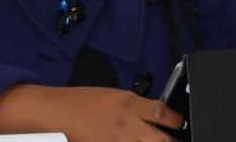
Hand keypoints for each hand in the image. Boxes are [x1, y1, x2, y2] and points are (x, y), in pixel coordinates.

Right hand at [0, 84, 183, 141]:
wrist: (55, 114)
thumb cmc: (82, 103)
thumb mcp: (115, 97)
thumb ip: (138, 107)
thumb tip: (158, 115)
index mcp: (130, 104)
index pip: (165, 115)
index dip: (178, 122)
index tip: (180, 124)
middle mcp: (128, 125)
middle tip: (177, 141)